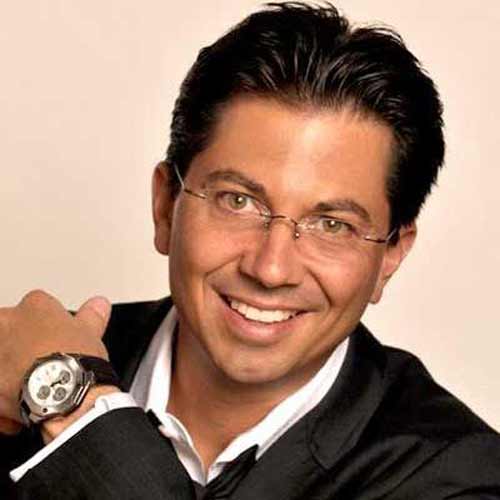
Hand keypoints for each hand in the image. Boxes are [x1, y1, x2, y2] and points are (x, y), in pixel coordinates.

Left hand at [0, 290, 110, 434]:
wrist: (64, 396)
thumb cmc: (75, 361)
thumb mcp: (92, 332)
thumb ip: (92, 315)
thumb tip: (98, 304)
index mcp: (34, 306)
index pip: (36, 307)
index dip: (48, 325)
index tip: (56, 338)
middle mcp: (6, 324)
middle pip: (9, 328)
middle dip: (20, 343)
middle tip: (40, 360)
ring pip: (1, 358)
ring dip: (11, 368)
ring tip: (32, 384)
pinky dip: (5, 396)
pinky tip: (24, 403)